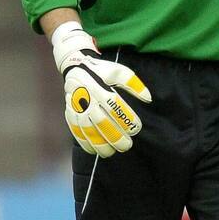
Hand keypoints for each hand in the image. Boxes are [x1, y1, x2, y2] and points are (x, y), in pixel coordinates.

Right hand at [51, 22, 150, 155]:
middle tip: (126, 146)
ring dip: (99, 144)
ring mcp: (76, 107)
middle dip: (114, 136)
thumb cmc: (102, 71)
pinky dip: (84, 143)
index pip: (115, 106)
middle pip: (101, 121)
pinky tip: (94, 151)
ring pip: (87, 129)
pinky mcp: (70, 113)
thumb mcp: (119, 71)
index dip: (126, 119)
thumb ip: (133, 84)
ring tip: (111, 152)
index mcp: (100, 87)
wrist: (75, 67)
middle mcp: (87, 98)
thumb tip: (148, 98)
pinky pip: (75, 131)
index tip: (136, 128)